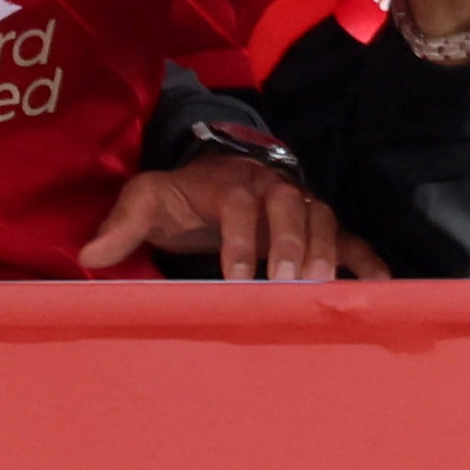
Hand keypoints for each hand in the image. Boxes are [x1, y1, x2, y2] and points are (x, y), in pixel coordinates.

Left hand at [80, 148, 379, 280]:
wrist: (208, 178)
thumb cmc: (176, 196)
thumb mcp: (144, 201)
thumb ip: (121, 226)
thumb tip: (88, 256)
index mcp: (226, 183)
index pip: (238, 206)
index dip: (238, 241)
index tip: (235, 279)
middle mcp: (269, 187)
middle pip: (287, 209)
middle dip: (289, 247)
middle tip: (286, 288)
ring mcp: (299, 204)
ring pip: (322, 219)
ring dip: (325, 252)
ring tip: (320, 291)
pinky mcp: (319, 224)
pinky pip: (351, 238)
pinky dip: (367, 259)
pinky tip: (381, 288)